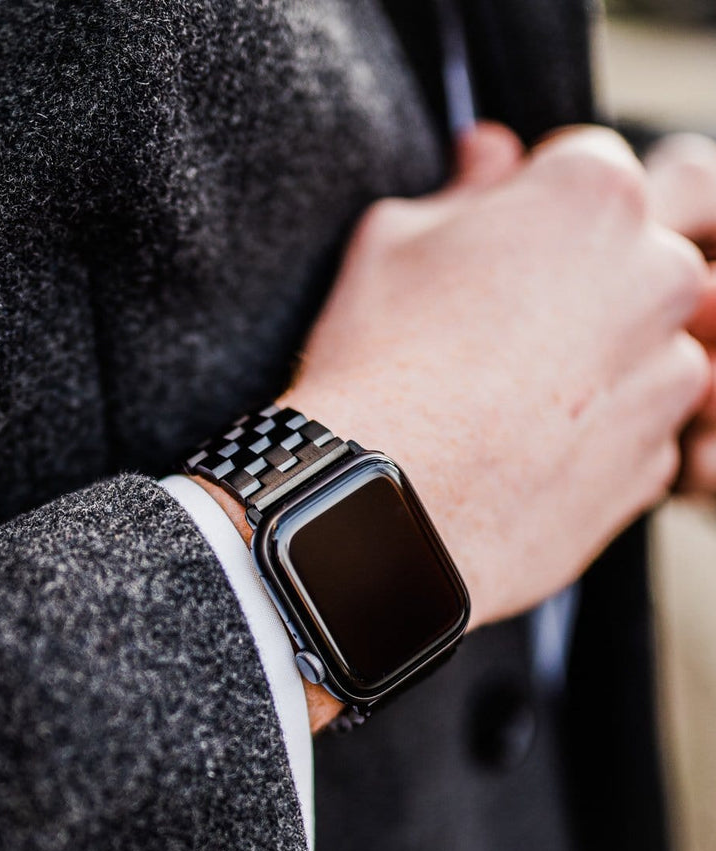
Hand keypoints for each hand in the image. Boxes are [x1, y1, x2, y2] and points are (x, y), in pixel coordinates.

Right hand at [283, 122, 709, 630]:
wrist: (381, 506)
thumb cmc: (377, 366)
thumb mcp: (388, 244)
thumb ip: (459, 188)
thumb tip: (491, 151)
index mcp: (593, 198)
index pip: (590, 164)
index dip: (534, 203)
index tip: (496, 244)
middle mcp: (658, 275)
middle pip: (637, 251)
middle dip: (585, 272)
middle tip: (508, 318)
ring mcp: (668, 374)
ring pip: (645, 343)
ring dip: (597, 356)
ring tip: (507, 396)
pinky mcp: (656, 459)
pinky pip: (636, 424)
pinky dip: (594, 428)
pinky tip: (521, 446)